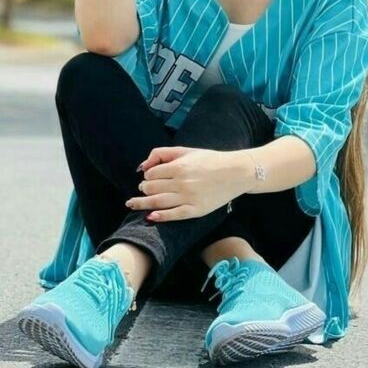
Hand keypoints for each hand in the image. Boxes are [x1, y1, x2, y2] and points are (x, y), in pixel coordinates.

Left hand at [126, 146, 242, 221]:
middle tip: (143, 190)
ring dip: (142, 204)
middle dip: (144, 189)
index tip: (149, 178)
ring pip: (157, 202)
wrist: (235, 172)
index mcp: (179, 167)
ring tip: (132, 204)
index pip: (151, 174)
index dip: (147, 176)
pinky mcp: (195, 210)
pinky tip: (150, 217)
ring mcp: (188, 198)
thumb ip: (162, 153)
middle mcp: (182, 183)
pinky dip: (159, 216)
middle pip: (151, 189)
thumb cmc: (210, 160)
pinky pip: (173, 215)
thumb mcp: (186, 150)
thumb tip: (143, 166)